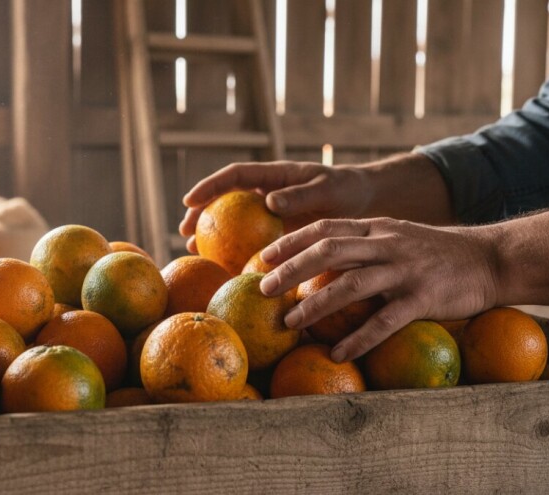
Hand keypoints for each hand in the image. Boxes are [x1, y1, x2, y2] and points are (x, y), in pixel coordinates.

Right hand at [179, 161, 368, 252]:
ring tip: (193, 250)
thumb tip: (270, 202)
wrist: (364, 201)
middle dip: (200, 212)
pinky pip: (251, 240)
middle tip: (184, 230)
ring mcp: (268, 213)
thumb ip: (301, 195)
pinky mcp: (276, 232)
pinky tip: (225, 268)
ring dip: (212, 233)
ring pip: (232, 221)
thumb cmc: (346, 190)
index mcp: (274, 175)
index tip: (190, 200)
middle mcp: (266, 192)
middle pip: (224, 198)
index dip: (210, 186)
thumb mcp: (328, 189)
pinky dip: (236, 252)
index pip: (235, 176)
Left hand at [257, 217, 499, 361]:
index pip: (325, 227)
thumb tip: (319, 262)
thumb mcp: (397, 236)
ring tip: (291, 325)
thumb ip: (363, 244)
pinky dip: (358, 338)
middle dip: (292, 270)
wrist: (491, 259)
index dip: (291, 240)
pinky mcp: (423, 298)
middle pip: (329, 251)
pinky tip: (338, 353)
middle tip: (264, 289)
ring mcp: (405, 270)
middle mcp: (387, 244)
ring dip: (316, 306)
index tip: (264, 257)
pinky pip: (384, 321)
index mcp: (377, 228)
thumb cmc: (436, 252)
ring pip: (351, 284)